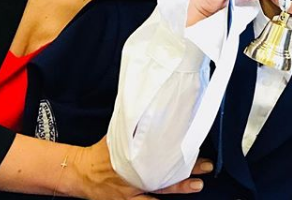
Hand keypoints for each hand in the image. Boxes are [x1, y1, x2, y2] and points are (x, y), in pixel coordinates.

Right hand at [69, 137, 211, 198]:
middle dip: (188, 167)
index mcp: (134, 152)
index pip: (160, 149)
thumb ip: (134, 127)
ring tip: (198, 184)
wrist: (80, 173)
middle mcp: (136, 171)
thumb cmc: (100, 152)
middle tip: (207, 164)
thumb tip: (148, 108)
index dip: (178, 148)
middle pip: (166, 168)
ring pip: (161, 188)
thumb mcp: (116, 135)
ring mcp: (133, 188)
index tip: (194, 142)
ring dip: (180, 186)